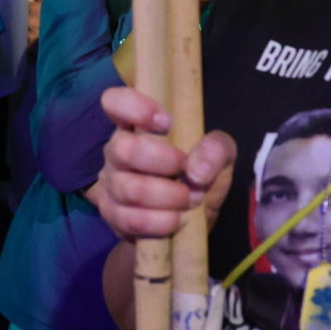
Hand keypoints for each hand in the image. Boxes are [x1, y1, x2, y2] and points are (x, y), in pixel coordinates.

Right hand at [91, 86, 234, 242]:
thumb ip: (217, 150)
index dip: (135, 107)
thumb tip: (196, 170)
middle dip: (165, 164)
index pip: (115, 102)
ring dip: (169, 198)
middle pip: (123, 149)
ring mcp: (110, 183)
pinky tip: (178, 220)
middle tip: (191, 177)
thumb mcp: (220, 160)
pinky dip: (161, 222)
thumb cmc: (197, 180)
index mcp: (137, 126)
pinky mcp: (111, 214)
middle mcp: (116, 150)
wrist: (185, 227)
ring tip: (190, 200)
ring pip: (130, 189)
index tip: (167, 123)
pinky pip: (130, 219)